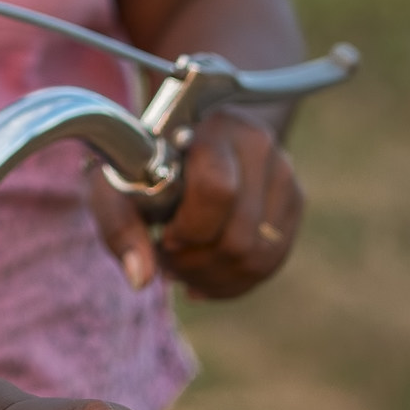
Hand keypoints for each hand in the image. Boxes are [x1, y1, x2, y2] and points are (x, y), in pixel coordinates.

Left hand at [89, 108, 301, 298]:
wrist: (180, 138)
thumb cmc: (142, 164)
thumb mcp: (115, 185)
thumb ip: (120, 227)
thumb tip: (141, 278)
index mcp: (213, 128)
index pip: (217, 190)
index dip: (190, 229)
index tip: (165, 235)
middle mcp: (258, 143)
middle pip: (240, 237)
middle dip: (197, 263)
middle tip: (168, 258)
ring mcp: (283, 171)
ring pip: (259, 257)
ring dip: (214, 277)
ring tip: (183, 268)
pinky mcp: (294, 199)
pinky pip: (271, 262)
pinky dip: (233, 281)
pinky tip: (205, 275)